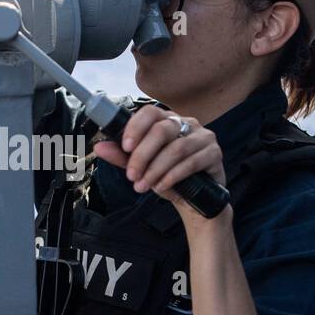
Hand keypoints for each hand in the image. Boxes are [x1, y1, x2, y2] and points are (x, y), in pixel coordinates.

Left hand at [92, 105, 228, 221]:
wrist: (193, 201)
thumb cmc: (167, 179)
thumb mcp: (142, 168)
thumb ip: (122, 157)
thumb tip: (99, 147)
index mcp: (167, 121)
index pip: (150, 113)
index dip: (136, 127)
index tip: (125, 147)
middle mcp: (187, 123)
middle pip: (163, 130)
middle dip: (143, 155)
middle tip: (131, 175)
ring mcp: (203, 137)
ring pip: (176, 148)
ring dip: (156, 169)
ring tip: (143, 186)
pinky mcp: (214, 154)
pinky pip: (192, 162)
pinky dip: (172, 176)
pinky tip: (161, 187)